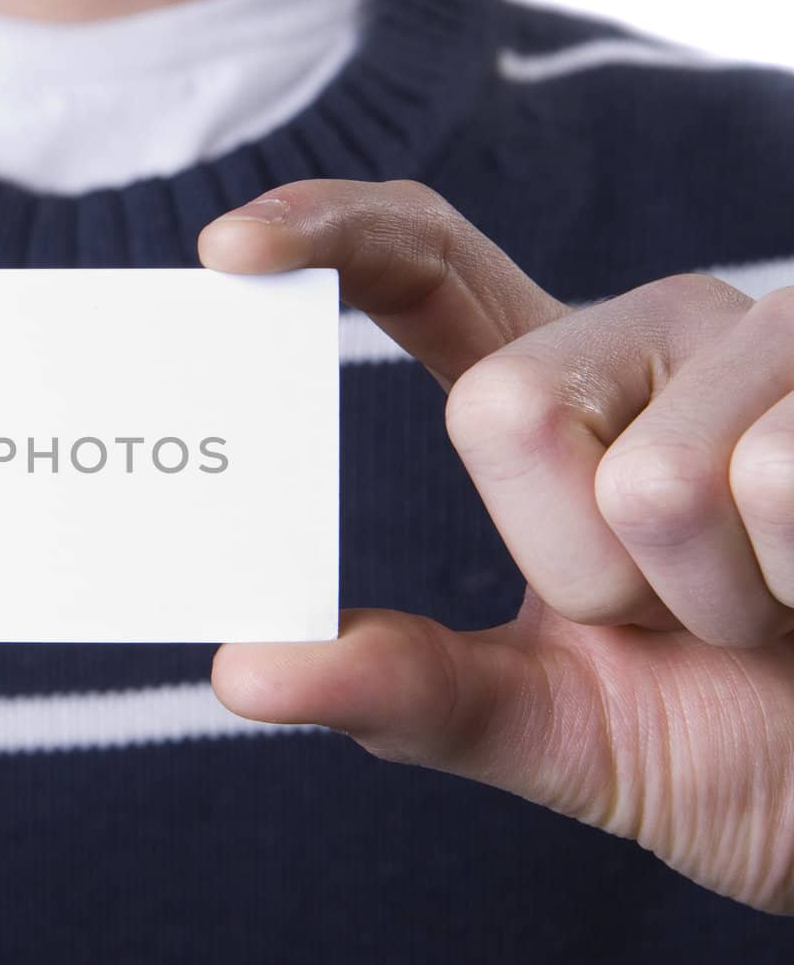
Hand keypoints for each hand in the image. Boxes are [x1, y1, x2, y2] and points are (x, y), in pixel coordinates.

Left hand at [199, 180, 793, 913]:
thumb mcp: (543, 720)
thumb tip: (241, 670)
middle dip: (578, 570)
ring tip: (768, 609)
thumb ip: (401, 686)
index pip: (426, 263)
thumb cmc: (718, 733)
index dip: (329, 230)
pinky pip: (776, 488)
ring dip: (708, 601)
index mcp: (557, 390)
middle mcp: (653, 334)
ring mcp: (769, 341)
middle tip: (672, 614)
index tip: (226, 245)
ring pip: (654, 482)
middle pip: (501, 411)